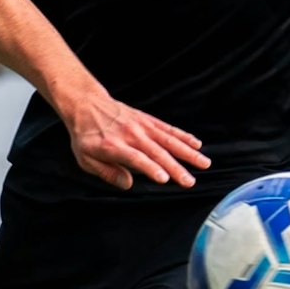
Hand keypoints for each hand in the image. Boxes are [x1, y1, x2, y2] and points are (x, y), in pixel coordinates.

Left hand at [59, 87, 209, 190]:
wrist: (86, 104)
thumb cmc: (85, 135)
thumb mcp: (85, 158)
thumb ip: (106, 172)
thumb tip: (127, 184)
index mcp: (113, 146)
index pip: (136, 158)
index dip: (151, 168)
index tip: (164, 179)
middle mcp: (131, 135)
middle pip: (157, 152)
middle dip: (175, 168)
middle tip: (190, 182)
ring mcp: (141, 126)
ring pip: (168, 140)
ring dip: (187, 153)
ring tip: (204, 164)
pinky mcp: (148, 120)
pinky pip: (168, 129)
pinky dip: (183, 136)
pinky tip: (197, 144)